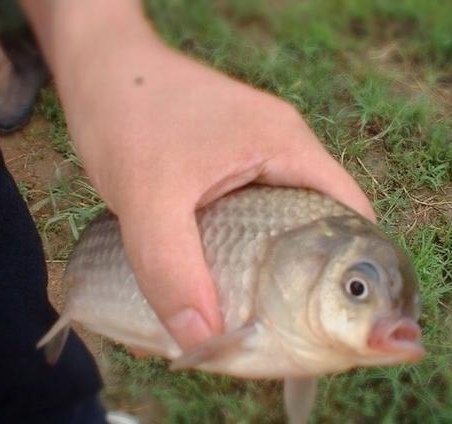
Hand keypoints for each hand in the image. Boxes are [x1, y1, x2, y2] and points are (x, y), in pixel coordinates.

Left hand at [23, 1, 374, 350]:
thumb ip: (172, 269)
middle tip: (274, 333)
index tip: (332, 322)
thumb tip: (203, 342)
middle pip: (314, 231)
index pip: (353, 215)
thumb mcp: (148, 196)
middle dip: (295, 287)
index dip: (354, 273)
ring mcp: (252, 160)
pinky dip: (226, 256)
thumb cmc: (127, 113)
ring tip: (233, 321)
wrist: (97, 68)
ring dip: (254, 276)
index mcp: (288, 147)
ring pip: (271, 231)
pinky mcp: (223, 170)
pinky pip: (241, 221)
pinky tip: (198, 287)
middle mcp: (280, 153)